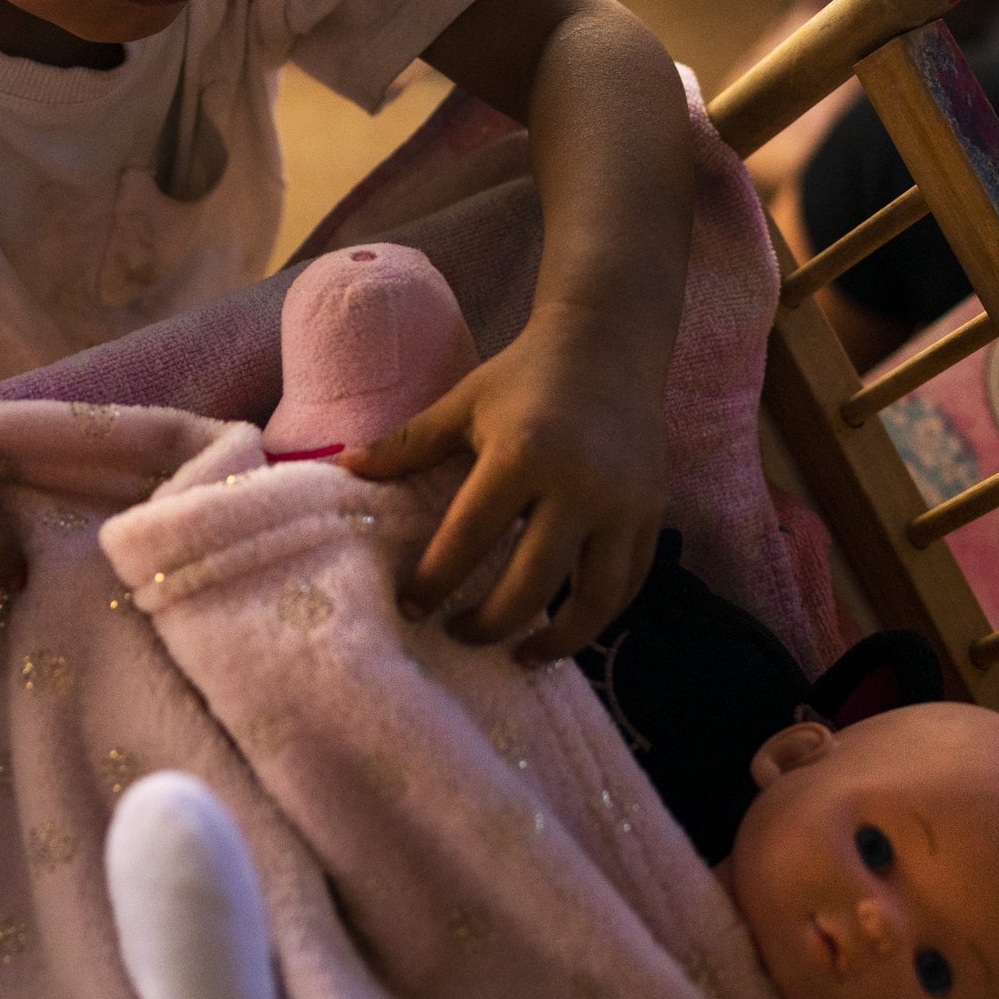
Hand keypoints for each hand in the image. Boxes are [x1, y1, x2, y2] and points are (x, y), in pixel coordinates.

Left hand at [342, 314, 665, 664]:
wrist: (610, 343)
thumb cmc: (525, 374)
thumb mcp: (462, 403)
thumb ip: (407, 444)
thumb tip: (345, 470)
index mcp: (523, 454)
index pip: (471, 537)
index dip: (435, 580)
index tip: (411, 608)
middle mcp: (579, 485)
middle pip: (534, 584)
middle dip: (491, 624)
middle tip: (457, 635)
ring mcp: (625, 504)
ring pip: (595, 600)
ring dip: (557, 640)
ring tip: (520, 655)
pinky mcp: (653, 512)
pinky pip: (630, 583)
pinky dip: (599, 614)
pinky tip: (567, 625)